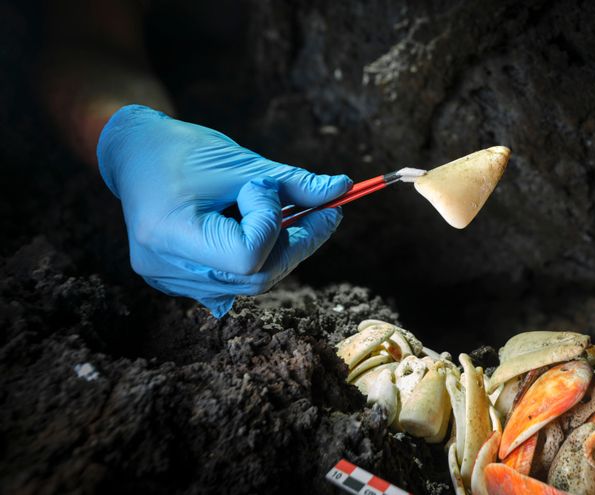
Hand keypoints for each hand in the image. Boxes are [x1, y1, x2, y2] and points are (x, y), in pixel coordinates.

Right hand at [97, 105, 350, 316]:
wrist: (136, 153)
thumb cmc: (185, 150)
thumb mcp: (243, 162)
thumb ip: (294, 184)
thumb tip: (342, 189)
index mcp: (170, 234)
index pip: (246, 255)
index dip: (272, 225)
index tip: (268, 190)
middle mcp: (163, 267)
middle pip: (254, 278)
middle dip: (295, 246)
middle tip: (324, 213)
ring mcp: (166, 280)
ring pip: (248, 285)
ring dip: (279, 252)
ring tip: (288, 217)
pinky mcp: (175, 282)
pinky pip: (231, 286)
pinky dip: (257, 261)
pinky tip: (261, 233)